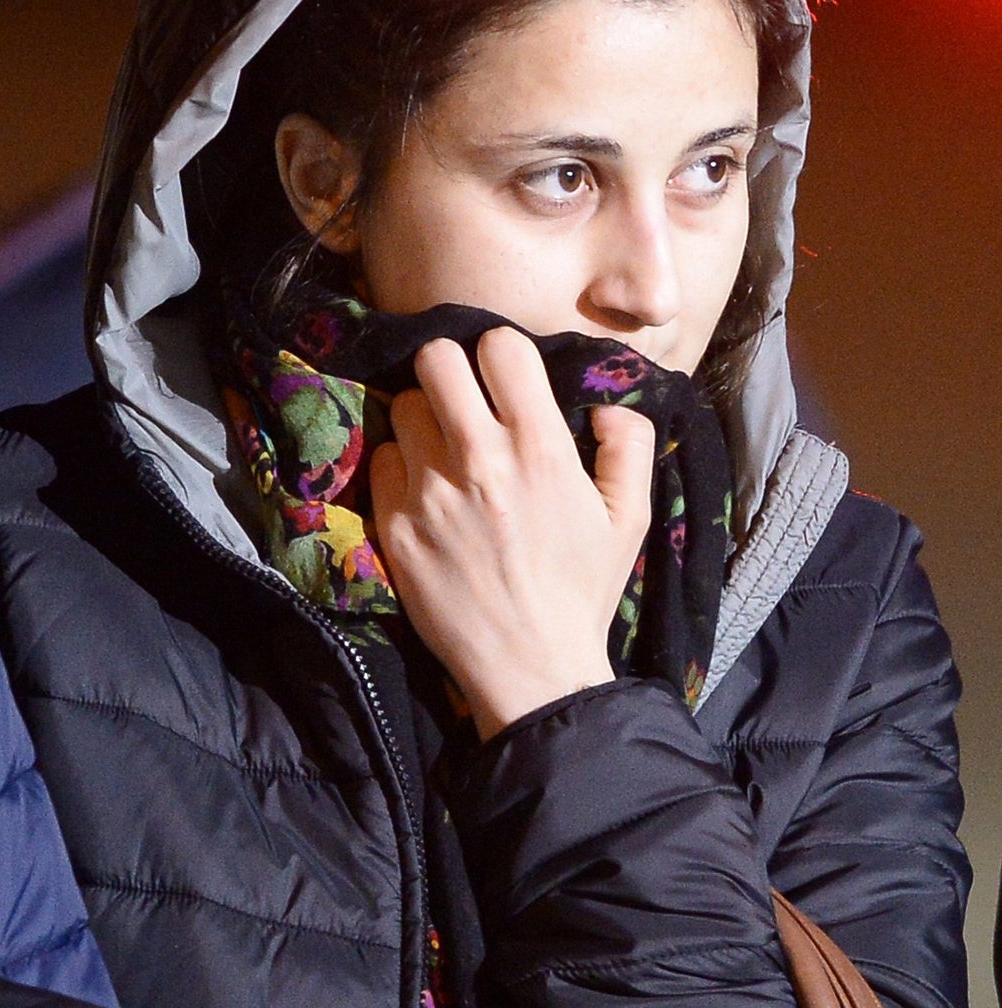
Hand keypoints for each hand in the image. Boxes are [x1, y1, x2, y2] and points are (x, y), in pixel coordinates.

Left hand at [369, 328, 653, 739]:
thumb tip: (604, 403)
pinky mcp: (393, 521)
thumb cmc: (583, 590)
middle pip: (435, 358)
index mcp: (540, 449)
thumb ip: (628, 446)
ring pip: (405, 406)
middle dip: (449, 368)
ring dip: (423, 419)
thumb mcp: (631, 518)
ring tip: (442, 447)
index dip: (501, 353)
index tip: (503, 376)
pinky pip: (381, 458)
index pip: (499, 346)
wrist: (530, 666)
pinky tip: (423, 491)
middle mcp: (479, 459)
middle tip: (460, 395)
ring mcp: (429, 490)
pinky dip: (399, 465)